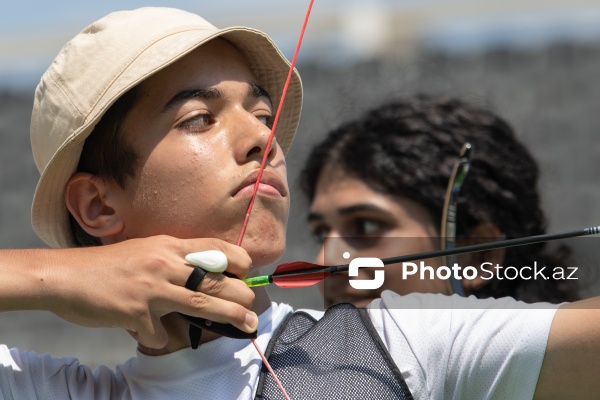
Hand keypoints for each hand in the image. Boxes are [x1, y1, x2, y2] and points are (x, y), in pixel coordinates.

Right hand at [18, 236, 255, 348]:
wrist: (63, 275)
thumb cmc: (106, 266)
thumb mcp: (144, 251)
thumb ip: (172, 260)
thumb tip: (200, 277)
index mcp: (167, 245)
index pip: (214, 247)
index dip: (238, 259)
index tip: (248, 271)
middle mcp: (163, 262)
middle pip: (215, 278)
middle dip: (241, 293)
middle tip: (253, 305)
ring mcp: (151, 287)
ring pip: (202, 302)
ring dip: (229, 315)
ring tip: (247, 324)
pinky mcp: (136, 312)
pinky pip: (159, 332)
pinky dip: (156, 336)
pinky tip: (145, 330)